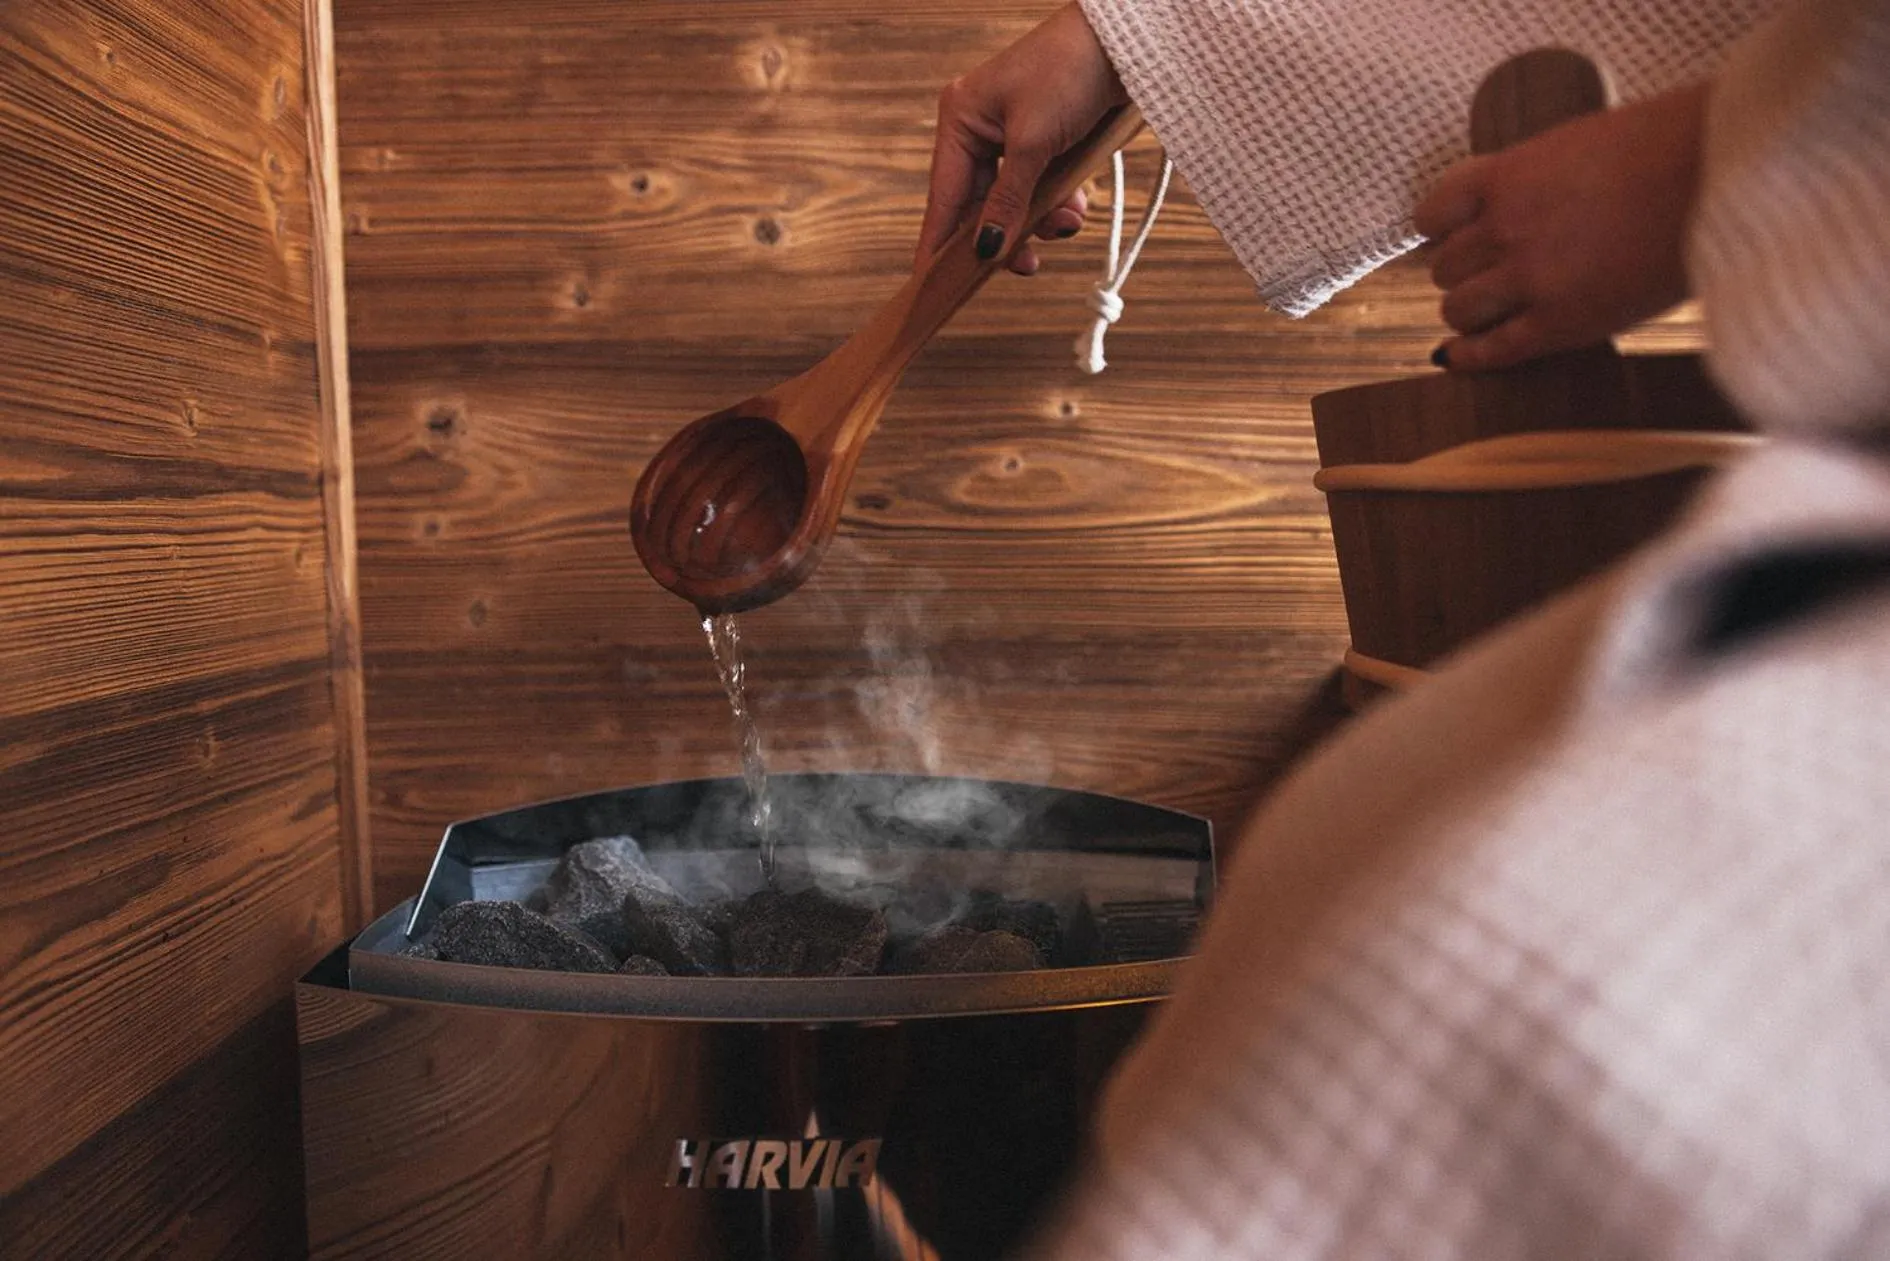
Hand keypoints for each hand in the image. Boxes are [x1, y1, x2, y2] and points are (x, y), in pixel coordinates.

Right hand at [916, 2, 1127, 275]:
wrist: (1124, 41)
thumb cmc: (1069, 72)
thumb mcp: (1034, 143)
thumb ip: (1007, 201)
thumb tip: (985, 248)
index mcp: (960, 120)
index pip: (943, 197)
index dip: (939, 243)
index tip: (931, 285)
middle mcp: (980, 129)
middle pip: (979, 205)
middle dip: (1009, 233)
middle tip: (1028, 265)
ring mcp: (1012, 135)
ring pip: (1013, 202)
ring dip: (1040, 220)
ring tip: (1068, 221)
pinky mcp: (1045, 141)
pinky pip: (1039, 188)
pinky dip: (1057, 202)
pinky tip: (1075, 205)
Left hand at [1414, 82, 1708, 370]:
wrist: (1720, 176)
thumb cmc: (1666, 146)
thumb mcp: (1576, 143)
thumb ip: (1527, 178)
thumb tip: (1495, 204)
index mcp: (1506, 178)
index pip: (1432, 214)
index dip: (1441, 228)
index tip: (1451, 234)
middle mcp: (1507, 230)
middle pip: (1445, 266)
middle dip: (1463, 269)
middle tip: (1486, 271)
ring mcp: (1531, 280)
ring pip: (1458, 310)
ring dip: (1468, 310)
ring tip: (1488, 308)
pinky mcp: (1561, 325)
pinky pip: (1492, 350)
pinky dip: (1468, 357)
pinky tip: (1458, 358)